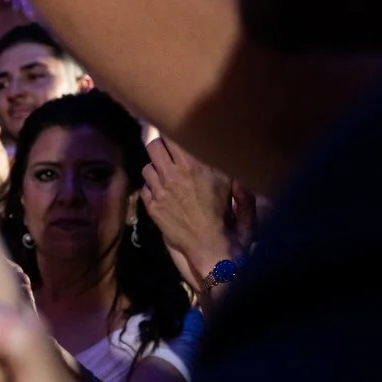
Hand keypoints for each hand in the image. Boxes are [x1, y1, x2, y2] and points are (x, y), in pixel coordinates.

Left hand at [140, 136, 234, 287]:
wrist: (212, 249)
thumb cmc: (229, 219)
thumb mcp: (237, 188)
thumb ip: (229, 166)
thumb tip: (225, 149)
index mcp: (197, 165)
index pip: (173, 135)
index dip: (172, 133)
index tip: (174, 131)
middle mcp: (176, 174)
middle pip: (153, 145)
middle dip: (160, 147)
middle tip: (168, 152)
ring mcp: (161, 191)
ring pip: (147, 166)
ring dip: (155, 168)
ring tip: (167, 175)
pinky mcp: (153, 207)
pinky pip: (145, 187)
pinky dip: (152, 188)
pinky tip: (164, 194)